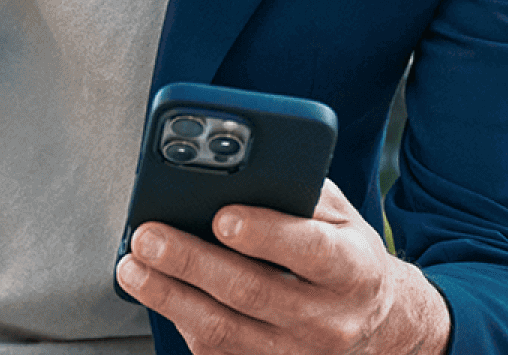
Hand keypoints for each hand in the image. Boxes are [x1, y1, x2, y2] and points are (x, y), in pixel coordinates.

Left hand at [115, 179, 448, 354]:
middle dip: (192, 261)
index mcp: (353, 270)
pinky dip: (179, 319)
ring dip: (170, 296)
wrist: (374, 325)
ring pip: (224, 331)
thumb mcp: (342, 220)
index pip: (310, 251)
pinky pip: (216, 352)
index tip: (221, 217)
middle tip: (149, 236)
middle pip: (253, 292)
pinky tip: (156, 292)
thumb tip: (239, 171)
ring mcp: (297, 354)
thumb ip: (301, 193)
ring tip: (133, 266)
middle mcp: (328, 319)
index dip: (266, 235)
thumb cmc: (346, 260)